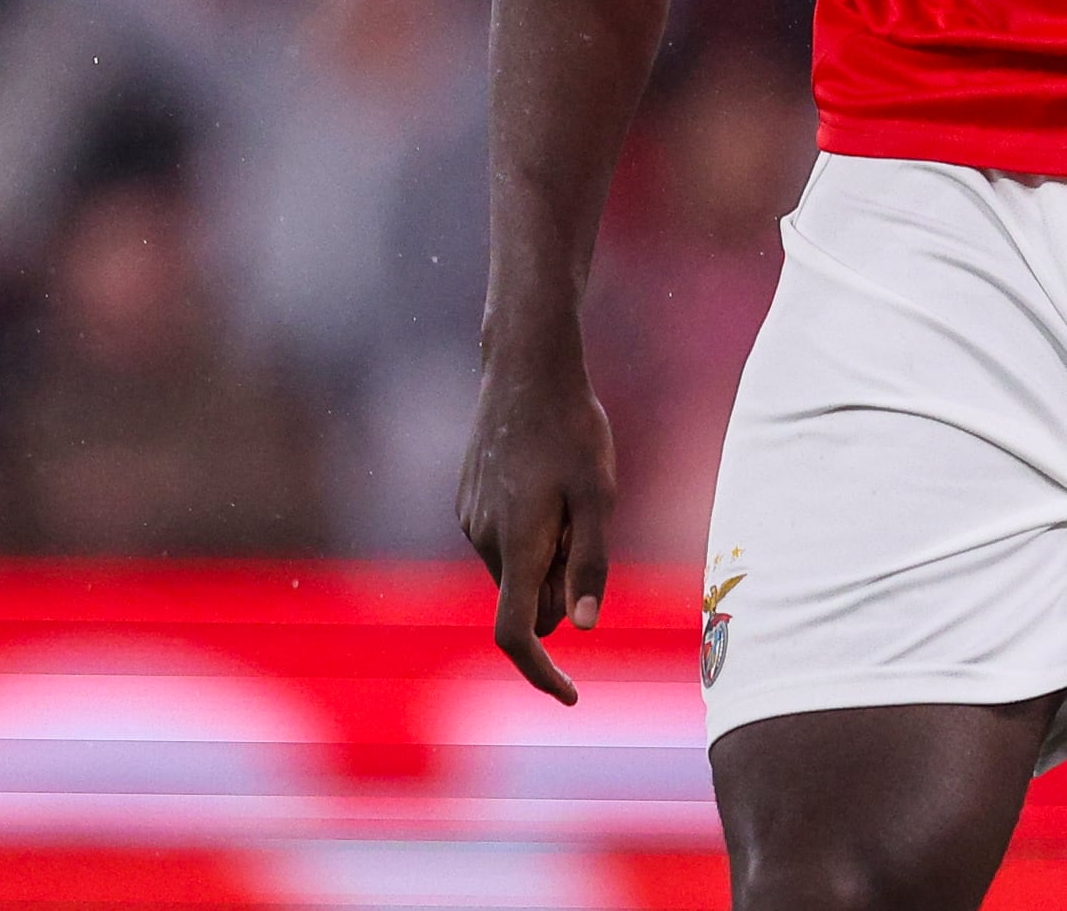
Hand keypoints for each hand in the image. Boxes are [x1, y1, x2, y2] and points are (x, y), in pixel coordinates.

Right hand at [457, 340, 617, 704]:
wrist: (525, 369)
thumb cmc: (572, 430)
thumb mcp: (599, 495)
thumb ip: (590, 564)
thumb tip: (580, 629)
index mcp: (516, 545)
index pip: (516, 634)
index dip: (541, 674)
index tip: (571, 696)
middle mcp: (483, 540)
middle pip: (526, 601)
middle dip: (560, 591)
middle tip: (590, 527)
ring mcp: (470, 520)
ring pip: (517, 570)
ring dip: (547, 558)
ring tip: (570, 493)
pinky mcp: (467, 502)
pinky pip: (504, 542)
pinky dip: (531, 535)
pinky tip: (548, 481)